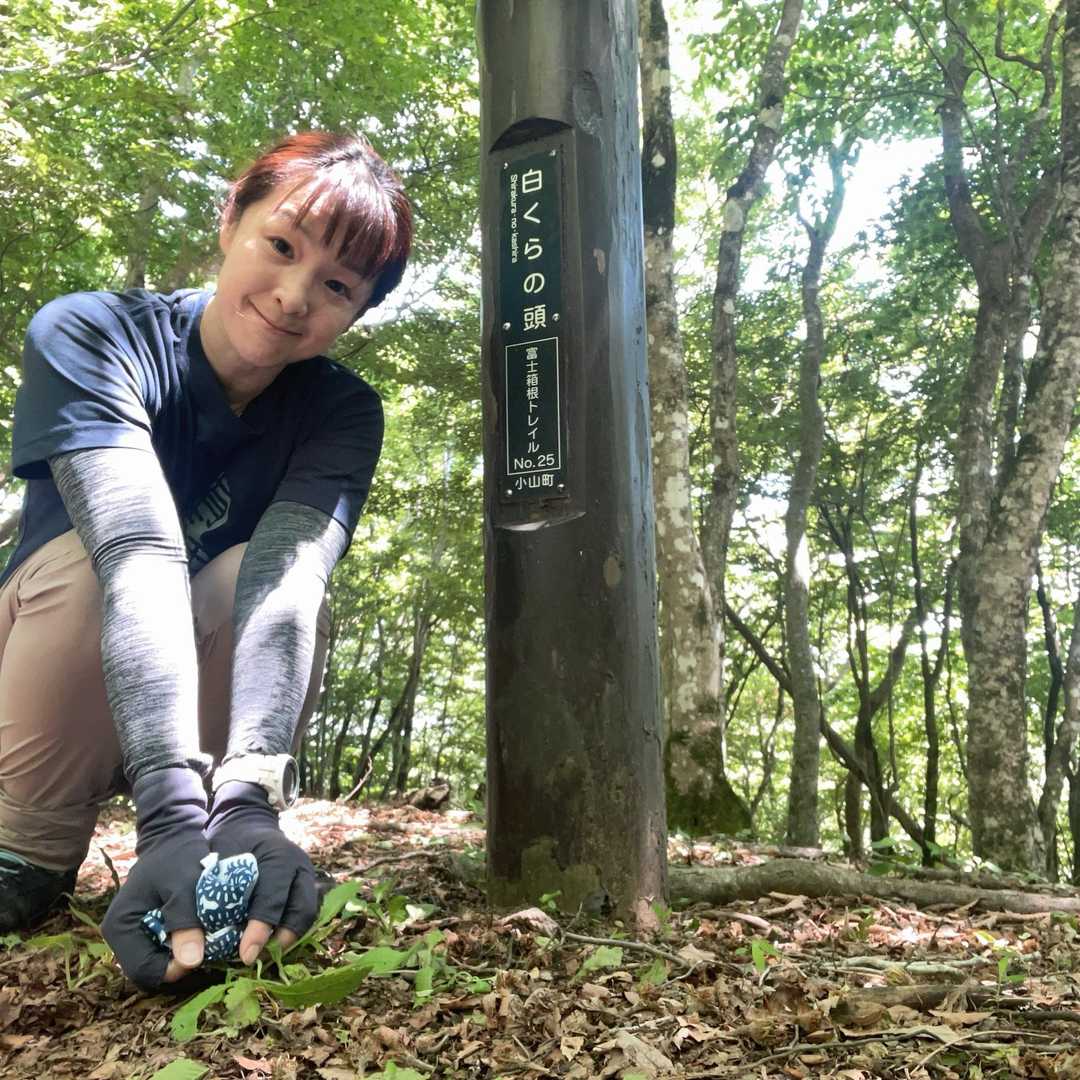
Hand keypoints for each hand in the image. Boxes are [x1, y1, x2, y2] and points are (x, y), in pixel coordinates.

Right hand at [101, 766, 209, 988]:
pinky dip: (182, 946)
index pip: (143, 970)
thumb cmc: (178, 856)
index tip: (200, 955)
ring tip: (205, 941)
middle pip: (149, 970)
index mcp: (120, 927)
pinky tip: (200, 933)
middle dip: (178, 965)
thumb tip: (191, 963)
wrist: (175, 834)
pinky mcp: (148, 927)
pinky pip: (164, 948)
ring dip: (182, 957)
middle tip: (206, 949)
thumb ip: (184, 921)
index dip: (172, 970)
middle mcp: (121, 935)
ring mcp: (133, 932)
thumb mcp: (184, 885)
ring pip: (158, 962)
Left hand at [206, 780, 316, 965]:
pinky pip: (304, 913)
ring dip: (287, 939)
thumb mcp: (213, 863)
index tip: (244, 955)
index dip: (259, 929)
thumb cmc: (225, 845)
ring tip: (264, 957)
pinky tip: (269, 945)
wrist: (245, 822)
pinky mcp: (305, 885)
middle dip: (279, 940)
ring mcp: (305, 875)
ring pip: (307, 914)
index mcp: (276, 856)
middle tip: (257, 961)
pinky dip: (289, 931)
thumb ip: (205, 900)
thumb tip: (193, 949)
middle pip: (299, 910)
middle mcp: (297, 865)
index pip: (272, 898)